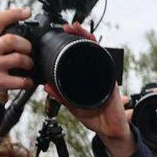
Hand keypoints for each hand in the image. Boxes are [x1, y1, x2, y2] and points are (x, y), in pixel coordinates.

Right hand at [0, 7, 34, 101]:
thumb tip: (26, 32)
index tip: (27, 12)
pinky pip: (20, 79)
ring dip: (29, 63)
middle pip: (11, 39)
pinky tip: (26, 82)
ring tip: (28, 67)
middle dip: (26, 45)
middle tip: (28, 52)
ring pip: (18, 58)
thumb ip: (1, 41)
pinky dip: (28, 82)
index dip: (14, 13)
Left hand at [44, 22, 135, 156]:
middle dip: (79, 35)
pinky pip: (104, 61)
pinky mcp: (110, 79)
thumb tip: (46, 87)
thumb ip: (60, 96)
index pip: (77, 57)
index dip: (70, 45)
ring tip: (77, 28)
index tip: (61, 36)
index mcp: (84, 78)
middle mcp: (94, 73)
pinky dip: (98, 50)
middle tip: (69, 27)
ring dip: (87, 37)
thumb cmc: (94, 116)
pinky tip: (91, 42)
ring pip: (96, 50)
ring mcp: (103, 74)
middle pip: (87, 48)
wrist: (109, 129)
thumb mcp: (72, 106)